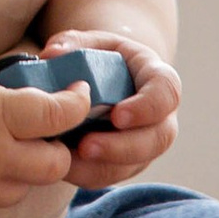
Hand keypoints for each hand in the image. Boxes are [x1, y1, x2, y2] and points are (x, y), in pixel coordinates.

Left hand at [42, 29, 181, 184]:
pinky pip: (113, 175)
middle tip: (87, 146)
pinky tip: (62, 166)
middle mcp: (160, 115)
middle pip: (158, 138)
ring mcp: (146, 142)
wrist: (103, 79)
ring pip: (136, 163)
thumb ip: (71, 43)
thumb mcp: (87, 42)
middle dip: (123, 147)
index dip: (147, 108)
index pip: (166, 92)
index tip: (117, 116)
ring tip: (68, 160)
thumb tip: (52, 55)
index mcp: (156, 77)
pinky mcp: (126, 162)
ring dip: (102, 166)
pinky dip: (87, 174)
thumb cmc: (98, 57)